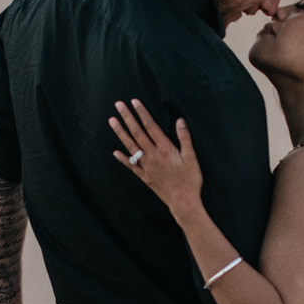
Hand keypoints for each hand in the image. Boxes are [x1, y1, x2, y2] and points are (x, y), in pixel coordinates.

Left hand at [110, 99, 202, 216]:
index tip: (134, 101)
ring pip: (130, 146)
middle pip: (137, 133)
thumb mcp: (192, 158)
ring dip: (120, 133)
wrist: (183, 202)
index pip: (150, 126)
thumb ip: (185, 138)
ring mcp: (146, 166)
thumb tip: (180, 121)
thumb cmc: (190, 180)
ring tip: (112, 121)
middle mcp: (152, 155)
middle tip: (118, 105)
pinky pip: (131, 166)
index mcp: (165, 149)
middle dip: (127, 117)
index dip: (142, 113)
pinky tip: (115, 152)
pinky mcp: (144, 177)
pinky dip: (122, 159)